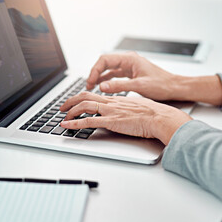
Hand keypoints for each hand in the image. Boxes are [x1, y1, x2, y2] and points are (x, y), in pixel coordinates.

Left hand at [60, 92, 191, 144]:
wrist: (160, 117)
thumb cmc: (153, 114)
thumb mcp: (136, 107)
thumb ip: (125, 108)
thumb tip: (121, 112)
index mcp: (116, 99)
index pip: (94, 95)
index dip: (81, 98)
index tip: (74, 102)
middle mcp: (111, 102)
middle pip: (85, 96)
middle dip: (70, 101)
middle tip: (62, 107)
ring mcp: (110, 111)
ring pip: (84, 106)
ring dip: (70, 111)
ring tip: (62, 117)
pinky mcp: (111, 121)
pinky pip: (89, 121)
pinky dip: (75, 123)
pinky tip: (66, 126)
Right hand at [86, 52, 180, 100]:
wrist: (174, 87)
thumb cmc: (162, 85)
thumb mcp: (139, 86)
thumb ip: (119, 86)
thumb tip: (101, 87)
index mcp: (130, 59)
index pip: (104, 60)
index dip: (94, 70)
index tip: (90, 81)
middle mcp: (128, 61)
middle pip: (105, 63)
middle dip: (95, 73)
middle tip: (88, 85)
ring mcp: (129, 67)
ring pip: (109, 69)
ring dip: (100, 77)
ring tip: (91, 87)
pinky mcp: (131, 74)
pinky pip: (115, 75)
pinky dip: (107, 80)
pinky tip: (102, 87)